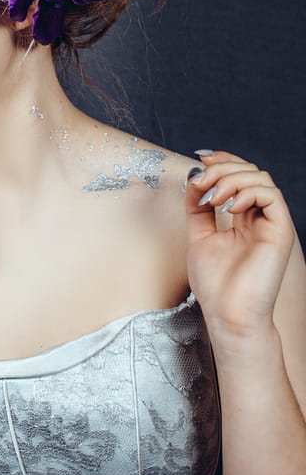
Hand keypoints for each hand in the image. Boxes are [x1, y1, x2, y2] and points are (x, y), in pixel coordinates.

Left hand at [185, 151, 295, 346]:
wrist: (227, 314)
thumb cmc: (215, 284)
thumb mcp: (199, 235)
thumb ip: (197, 206)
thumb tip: (194, 176)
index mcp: (242, 217)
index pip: (238, 176)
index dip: (222, 161)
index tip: (199, 160)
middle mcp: (258, 217)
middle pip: (249, 172)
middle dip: (222, 168)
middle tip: (202, 181)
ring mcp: (270, 223)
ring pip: (261, 178)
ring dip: (232, 179)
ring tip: (213, 198)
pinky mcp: (280, 231)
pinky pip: (272, 196)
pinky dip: (248, 192)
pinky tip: (229, 207)